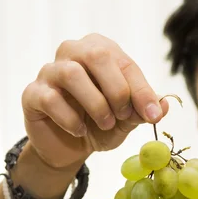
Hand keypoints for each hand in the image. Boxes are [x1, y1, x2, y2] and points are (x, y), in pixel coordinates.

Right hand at [22, 34, 168, 168]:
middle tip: (123, 115)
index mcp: (100, 51)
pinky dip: (70, 118)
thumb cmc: (100, 124)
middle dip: (116, 89)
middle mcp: (73, 53)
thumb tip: (164, 106)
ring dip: (95, 103)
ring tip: (105, 123)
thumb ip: (143, 110)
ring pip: (71, 73)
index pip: (124, 63)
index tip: (153, 115)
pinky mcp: (32, 93)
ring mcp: (49, 71)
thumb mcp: (126, 119)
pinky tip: (80, 130)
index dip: (142, 90)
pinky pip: (50, 98)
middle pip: (96, 54)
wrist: (68, 147)